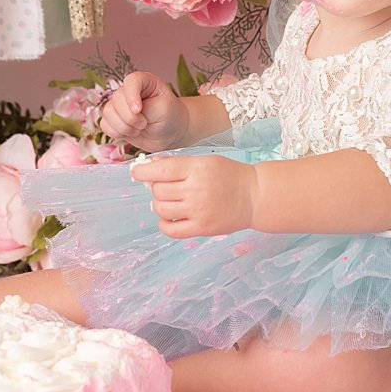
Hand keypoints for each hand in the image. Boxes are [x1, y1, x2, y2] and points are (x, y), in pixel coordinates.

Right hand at [98, 71, 189, 152]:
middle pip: (117, 99)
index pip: (131, 81)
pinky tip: (130, 133)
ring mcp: (120, 105)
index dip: (131, 96)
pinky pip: (105, 125)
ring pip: (108, 113)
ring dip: (124, 127)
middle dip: (130, 117)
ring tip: (139, 129)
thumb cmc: (170, 116)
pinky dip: (117, 133)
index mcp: (144, 82)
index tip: (138, 110)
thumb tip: (129, 113)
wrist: (170, 133)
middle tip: (145, 124)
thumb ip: (146, 108)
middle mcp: (129, 91)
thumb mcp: (164, 109)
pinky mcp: (114, 119)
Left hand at [130, 154, 255, 237]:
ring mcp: (198, 211)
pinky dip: (164, 224)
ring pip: (161, 209)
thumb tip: (150, 166)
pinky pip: (171, 230)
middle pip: (158, 190)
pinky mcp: (202, 228)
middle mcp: (195, 190)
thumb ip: (178, 164)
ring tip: (168, 201)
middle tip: (163, 186)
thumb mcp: (204, 161)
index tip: (136, 173)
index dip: (142, 171)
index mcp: (196, 169)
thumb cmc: (229, 175)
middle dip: (155, 187)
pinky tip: (168, 217)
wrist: (255, 196)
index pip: (160, 170)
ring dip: (159, 204)